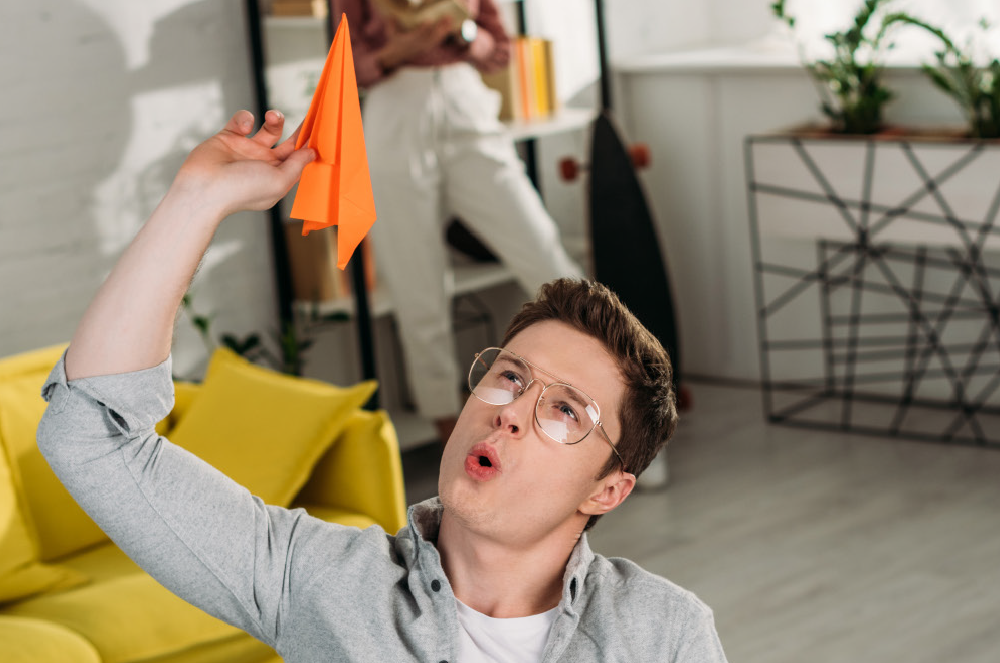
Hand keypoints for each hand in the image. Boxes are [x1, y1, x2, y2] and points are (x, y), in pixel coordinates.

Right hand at [172, 109, 314, 218]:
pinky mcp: (228, 137)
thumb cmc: (241, 190)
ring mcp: (247, 150)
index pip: (300, 160)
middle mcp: (264, 164)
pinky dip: (244, 119)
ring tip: (272, 116)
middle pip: (288, 142)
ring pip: (268, 128)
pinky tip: (241, 129)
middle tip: (310, 114)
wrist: (203, 188)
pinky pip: (242, 120)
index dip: (310, 146)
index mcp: (278, 177)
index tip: (323, 130)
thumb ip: (297, 165)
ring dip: (275, 118)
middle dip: (299, 129)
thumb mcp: (279, 181)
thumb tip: (312, 153)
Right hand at [379, 16, 453, 69]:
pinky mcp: (426, 49)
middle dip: (440, 27)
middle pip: (431, 36)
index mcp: (410, 41)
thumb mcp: (391, 34)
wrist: (395, 57)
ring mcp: (423, 48)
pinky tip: (448, 29)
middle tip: (447, 17)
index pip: (418, 34)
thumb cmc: (394, 43)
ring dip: (444, 30)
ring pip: (436, 39)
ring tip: (450, 21)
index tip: (429, 21)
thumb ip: (391, 25)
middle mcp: (418, 46)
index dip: (424, 28)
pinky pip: (436, 42)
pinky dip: (442, 36)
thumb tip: (390, 15)